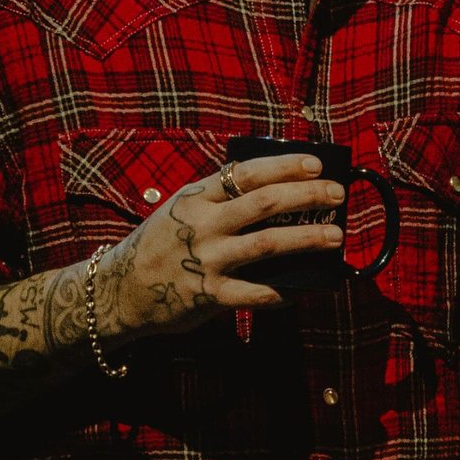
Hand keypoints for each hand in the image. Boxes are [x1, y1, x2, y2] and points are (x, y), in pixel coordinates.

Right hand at [93, 154, 343, 340]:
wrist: (122, 287)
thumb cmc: (162, 240)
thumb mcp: (183, 206)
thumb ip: (219, 195)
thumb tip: (274, 183)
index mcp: (198, 196)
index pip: (247, 172)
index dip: (285, 166)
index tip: (317, 163)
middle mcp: (204, 224)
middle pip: (264, 203)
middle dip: (306, 196)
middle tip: (338, 193)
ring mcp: (207, 260)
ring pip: (268, 244)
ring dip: (307, 238)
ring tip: (336, 236)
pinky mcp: (210, 296)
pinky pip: (256, 292)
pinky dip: (284, 290)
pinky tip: (306, 287)